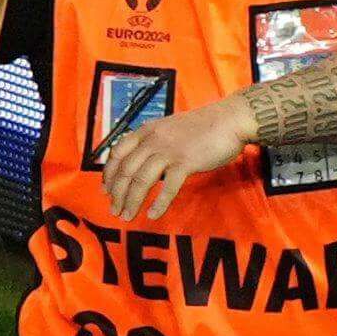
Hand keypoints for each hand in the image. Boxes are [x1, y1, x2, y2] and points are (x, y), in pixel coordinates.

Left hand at [96, 91, 254, 219]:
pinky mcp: (186, 163)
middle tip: (114, 210)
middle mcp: (153, 140)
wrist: (230, 119)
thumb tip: (139, 163)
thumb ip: (152, 142)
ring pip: (141, 181)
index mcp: (146, 130)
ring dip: (132, 201)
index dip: (109, 174)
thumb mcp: (168, 128)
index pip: (117, 153)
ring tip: (127, 215)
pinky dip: (159, 203)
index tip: (106, 190)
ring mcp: (169, 151)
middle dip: (117, 194)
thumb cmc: (202, 126)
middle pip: (126, 171)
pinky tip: (153, 214)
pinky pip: (168, 188)